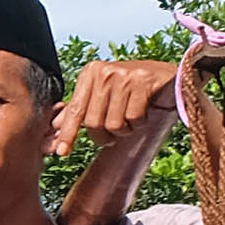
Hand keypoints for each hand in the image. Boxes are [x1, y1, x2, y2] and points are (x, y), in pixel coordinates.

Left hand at [60, 53, 186, 157]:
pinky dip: (139, 123)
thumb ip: (81, 109)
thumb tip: (55, 126)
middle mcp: (104, 72)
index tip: (62, 152)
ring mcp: (124, 76)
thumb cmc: (133, 89)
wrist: (168, 77)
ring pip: (114, 124)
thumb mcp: (104, 95)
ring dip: (125, 130)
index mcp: (90, 73)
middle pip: (93, 122)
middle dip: (104, 136)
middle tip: (114, 132)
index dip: (68, 133)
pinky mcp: (143, 82)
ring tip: (131, 118)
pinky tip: (144, 112)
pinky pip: (133, 119)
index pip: (75, 110)